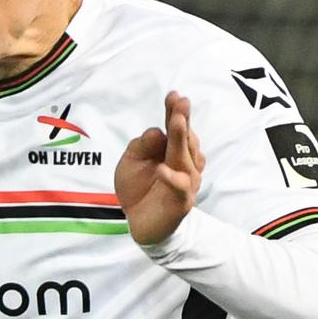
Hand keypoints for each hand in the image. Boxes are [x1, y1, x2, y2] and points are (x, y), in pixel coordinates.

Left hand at [114, 91, 206, 245]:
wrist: (141, 222)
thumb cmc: (138, 187)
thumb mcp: (131, 161)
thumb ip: (142, 146)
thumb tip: (157, 131)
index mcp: (172, 150)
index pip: (175, 127)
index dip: (174, 112)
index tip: (174, 95)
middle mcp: (184, 163)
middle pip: (184, 139)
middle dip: (182, 119)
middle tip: (181, 103)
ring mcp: (186, 181)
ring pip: (186, 159)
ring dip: (181, 140)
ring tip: (176, 122)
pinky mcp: (181, 201)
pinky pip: (179, 188)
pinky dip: (172, 178)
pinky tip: (162, 169)